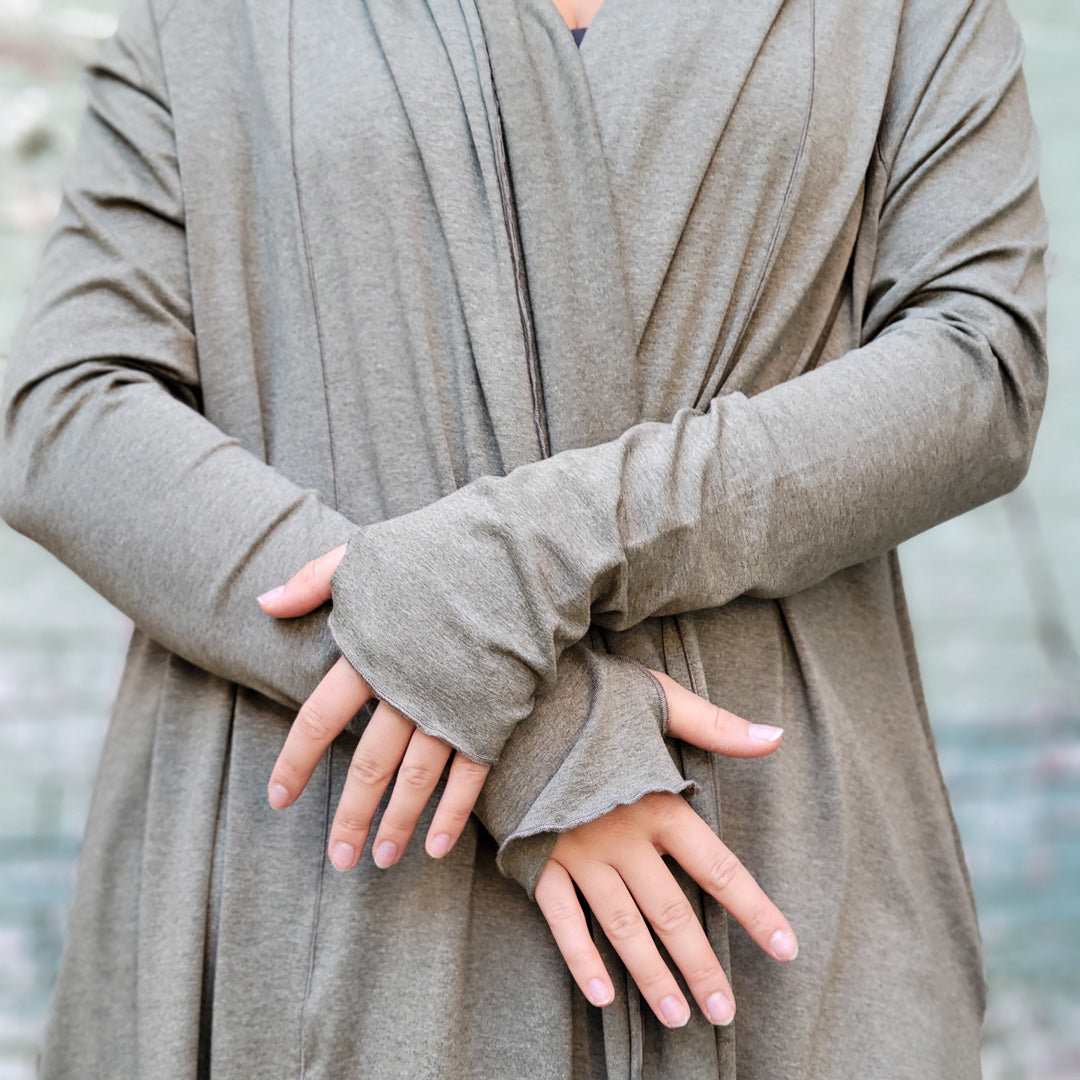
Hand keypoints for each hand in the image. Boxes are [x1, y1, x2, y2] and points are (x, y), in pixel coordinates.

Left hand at [258, 547, 488, 869]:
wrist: (523, 555)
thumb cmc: (440, 550)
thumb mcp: (366, 554)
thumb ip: (312, 581)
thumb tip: (262, 604)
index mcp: (371, 654)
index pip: (321, 720)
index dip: (296, 762)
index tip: (278, 798)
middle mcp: (407, 689)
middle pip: (368, 765)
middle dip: (348, 816)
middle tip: (336, 859)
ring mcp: (453, 706)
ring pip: (417, 779)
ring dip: (396, 823)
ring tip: (379, 859)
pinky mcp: (493, 715)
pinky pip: (470, 776)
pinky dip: (452, 813)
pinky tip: (437, 846)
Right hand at [534, 670, 795, 1028]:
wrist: (513, 697)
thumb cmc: (589, 696)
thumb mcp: (656, 699)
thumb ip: (714, 725)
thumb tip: (776, 736)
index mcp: (657, 801)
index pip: (717, 867)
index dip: (753, 909)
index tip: (784, 948)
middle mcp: (622, 836)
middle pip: (672, 913)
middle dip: (701, 966)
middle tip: (725, 1012)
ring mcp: (578, 851)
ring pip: (623, 927)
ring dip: (651, 975)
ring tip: (677, 1017)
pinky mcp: (538, 856)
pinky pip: (561, 917)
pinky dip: (579, 957)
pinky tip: (601, 995)